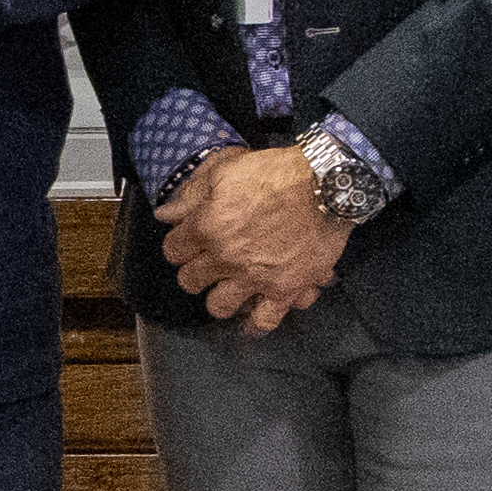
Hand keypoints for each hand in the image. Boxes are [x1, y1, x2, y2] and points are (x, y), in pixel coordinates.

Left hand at [157, 146, 347, 334]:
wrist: (327, 185)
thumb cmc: (276, 172)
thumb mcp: (226, 169)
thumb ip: (192, 195)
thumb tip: (164, 215)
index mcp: (206, 227)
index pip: (173, 250)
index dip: (179, 245)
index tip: (189, 242)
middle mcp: (225, 257)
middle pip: (190, 280)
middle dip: (195, 271)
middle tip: (208, 263)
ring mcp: (254, 277)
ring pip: (219, 306)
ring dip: (220, 297)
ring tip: (231, 286)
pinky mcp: (285, 289)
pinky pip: (264, 320)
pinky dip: (257, 320)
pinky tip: (255, 313)